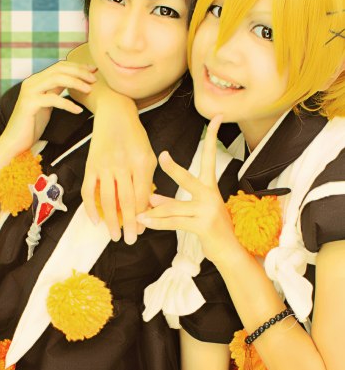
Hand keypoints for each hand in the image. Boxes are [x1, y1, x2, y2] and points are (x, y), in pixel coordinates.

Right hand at [0, 60, 96, 156]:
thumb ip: (55, 91)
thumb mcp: (46, 104)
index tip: (93, 70)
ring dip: (76, 83)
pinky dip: (68, 104)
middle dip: (79, 72)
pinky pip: (53, 99)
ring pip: (56, 79)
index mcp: (36, 81)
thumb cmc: (31, 125)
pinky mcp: (29, 104)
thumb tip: (71, 81)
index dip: (77, 67)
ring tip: (89, 90)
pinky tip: (78, 110)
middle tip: (94, 79)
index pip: (59, 66)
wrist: (14, 142)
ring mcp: (29, 92)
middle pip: (59, 69)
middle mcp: (31, 82)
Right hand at [81, 94, 156, 243]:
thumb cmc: (135, 138)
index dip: (142, 215)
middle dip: (129, 224)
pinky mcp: (90, 166)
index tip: (143, 230)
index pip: (142, 195)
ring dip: (110, 221)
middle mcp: (122, 165)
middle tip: (130, 240)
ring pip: (107, 200)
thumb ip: (147, 180)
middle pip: (125, 201)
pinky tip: (96, 221)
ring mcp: (104, 166)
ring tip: (114, 236)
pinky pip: (88, 191)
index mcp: (141, 163)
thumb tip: (145, 207)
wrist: (114, 115)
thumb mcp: (148, 155)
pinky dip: (90, 208)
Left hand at [136, 115, 236, 264]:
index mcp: (210, 187)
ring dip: (155, 212)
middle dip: (174, 169)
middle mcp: (210, 195)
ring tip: (139, 213)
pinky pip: (175, 223)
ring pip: (175, 207)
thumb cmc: (212, 230)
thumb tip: (152, 199)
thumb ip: (173, 204)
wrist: (230, 251)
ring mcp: (208, 210)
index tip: (216, 118)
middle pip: (189, 178)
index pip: (210, 157)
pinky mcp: (203, 226)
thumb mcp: (194, 212)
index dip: (213, 138)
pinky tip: (146, 222)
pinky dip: (158, 223)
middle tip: (162, 156)